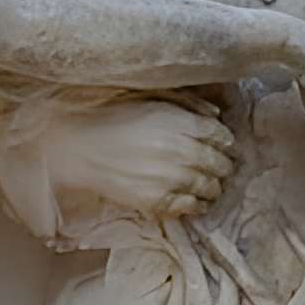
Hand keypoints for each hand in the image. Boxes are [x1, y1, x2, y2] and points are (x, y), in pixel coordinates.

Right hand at [38, 97, 235, 221]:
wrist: (80, 146)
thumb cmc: (114, 117)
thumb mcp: (153, 98)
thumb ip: (188, 104)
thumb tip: (216, 115)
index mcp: (179, 123)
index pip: (220, 135)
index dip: (225, 141)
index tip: (223, 144)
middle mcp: (181, 151)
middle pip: (219, 163)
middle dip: (223, 164)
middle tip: (222, 166)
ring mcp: (171, 179)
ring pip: (209, 187)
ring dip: (215, 186)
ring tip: (213, 185)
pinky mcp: (157, 201)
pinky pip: (190, 206)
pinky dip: (199, 205)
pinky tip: (199, 202)